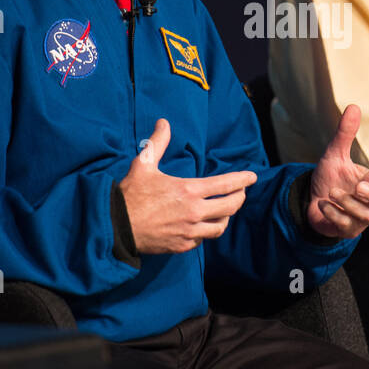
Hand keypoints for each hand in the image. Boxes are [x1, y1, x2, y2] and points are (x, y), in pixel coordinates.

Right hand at [119, 118, 256, 253]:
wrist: (116, 227)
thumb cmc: (130, 195)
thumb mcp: (143, 164)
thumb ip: (158, 143)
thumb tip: (164, 122)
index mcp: (188, 190)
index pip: (226, 185)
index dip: (242, 180)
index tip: (252, 177)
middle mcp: (194, 212)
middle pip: (230, 207)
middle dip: (240, 198)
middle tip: (241, 192)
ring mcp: (189, 231)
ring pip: (220, 226)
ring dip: (226, 217)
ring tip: (226, 210)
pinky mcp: (182, 245)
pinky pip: (203, 239)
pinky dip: (207, 231)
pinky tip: (204, 225)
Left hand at [307, 104, 368, 239]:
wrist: (312, 201)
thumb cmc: (330, 178)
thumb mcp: (335, 155)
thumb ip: (345, 134)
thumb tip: (353, 106)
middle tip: (358, 186)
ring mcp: (362, 218)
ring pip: (368, 216)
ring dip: (348, 203)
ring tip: (332, 192)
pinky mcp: (349, 230)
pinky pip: (347, 225)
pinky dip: (333, 213)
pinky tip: (324, 204)